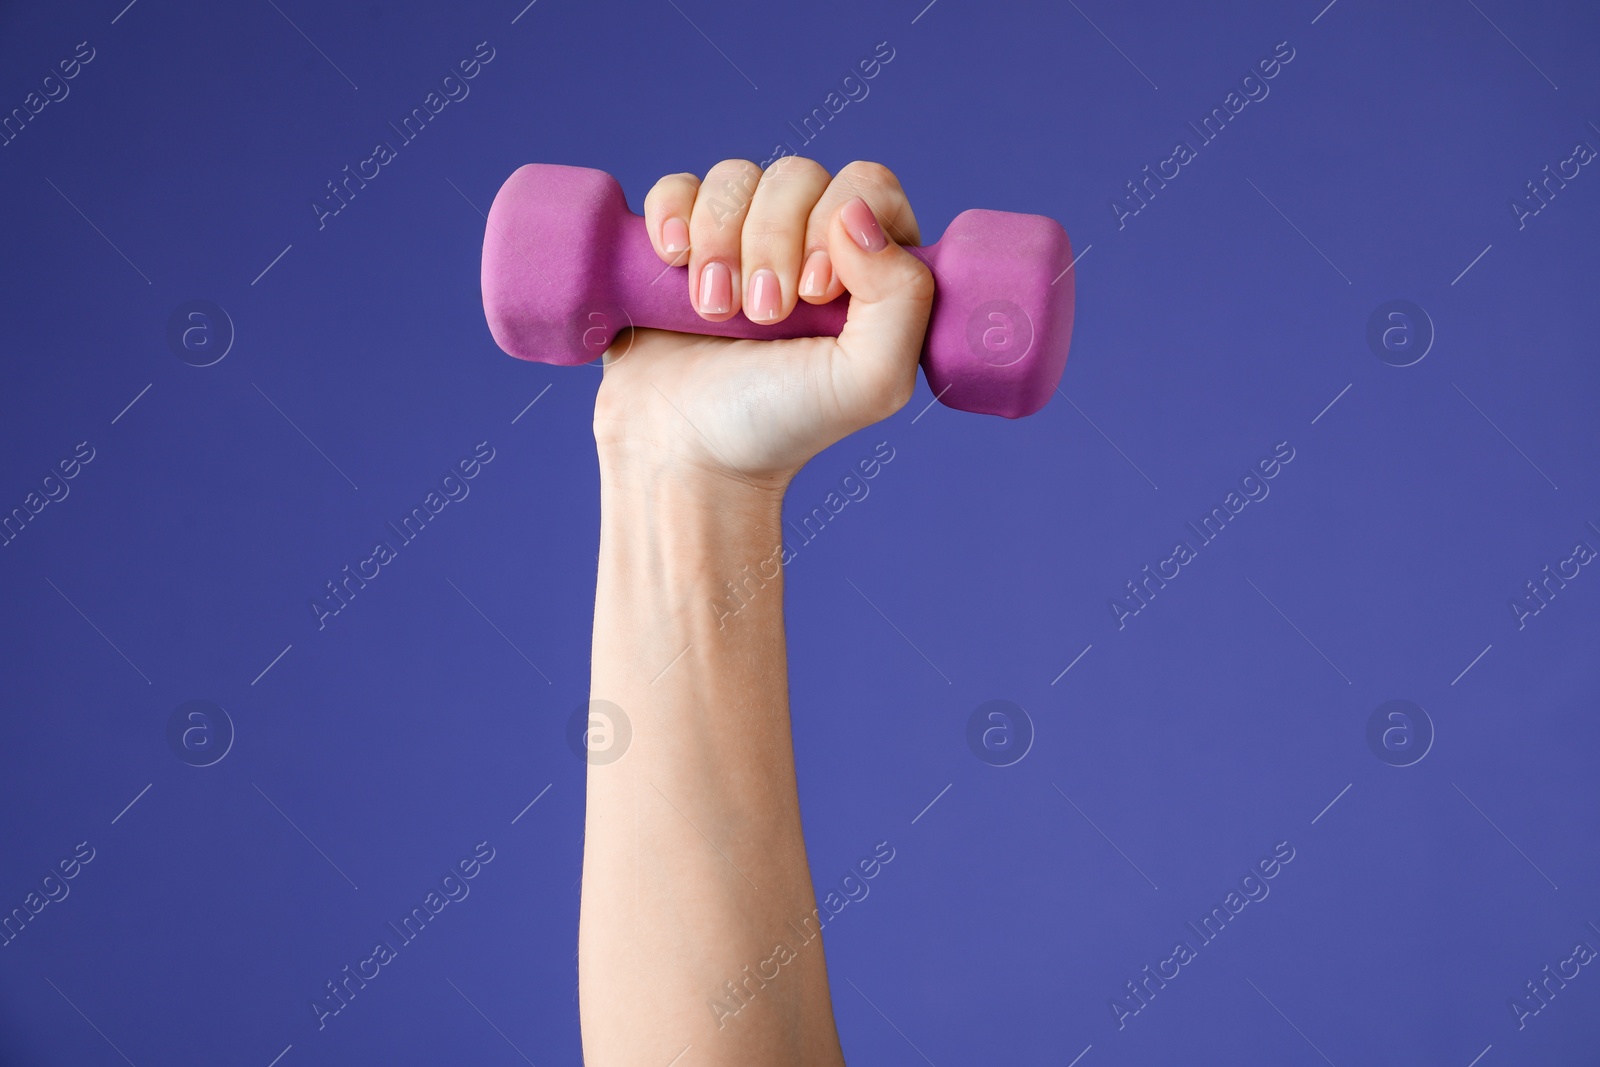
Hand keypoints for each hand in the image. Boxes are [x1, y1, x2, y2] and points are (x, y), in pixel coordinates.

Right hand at [592, 157, 934, 490]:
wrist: (687, 456)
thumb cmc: (782, 426)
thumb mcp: (870, 381)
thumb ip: (903, 298)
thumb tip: (856, 213)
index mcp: (869, 270)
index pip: (868, 188)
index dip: (839, 222)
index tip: (815, 292)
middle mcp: (807, 246)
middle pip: (798, 176)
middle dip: (773, 242)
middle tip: (762, 316)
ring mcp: (740, 241)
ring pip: (736, 177)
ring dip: (721, 241)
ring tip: (715, 312)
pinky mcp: (679, 246)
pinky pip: (677, 186)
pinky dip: (673, 215)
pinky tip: (674, 263)